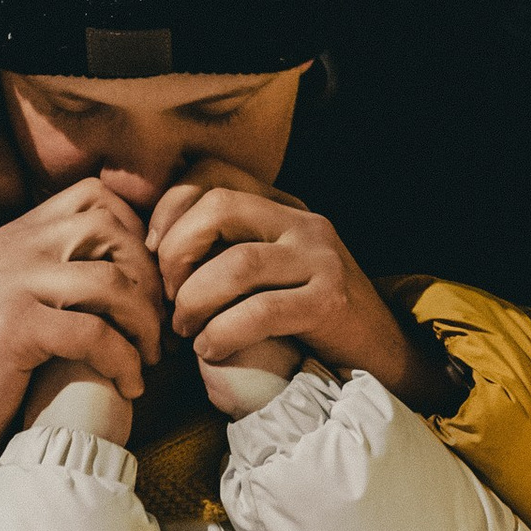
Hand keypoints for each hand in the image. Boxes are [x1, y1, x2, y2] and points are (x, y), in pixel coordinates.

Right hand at [0, 176, 162, 487]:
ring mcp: (10, 285)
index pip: (94, 195)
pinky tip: (129, 385)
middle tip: (160, 322)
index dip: (137, 230)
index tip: (150, 280)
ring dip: (144, 323)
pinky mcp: (15, 329)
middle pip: (109, 228)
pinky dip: (124, 360)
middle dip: (150, 276)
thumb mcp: (25, 299)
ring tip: (150, 356)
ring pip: (110, 280)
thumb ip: (63, 269)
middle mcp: (11, 248)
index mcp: (17, 234)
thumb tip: (140, 254)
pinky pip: (94, 333)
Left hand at [149, 176, 458, 412]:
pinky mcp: (329, 303)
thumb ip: (225, 250)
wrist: (381, 358)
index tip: (152, 250)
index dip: (170, 206)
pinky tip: (210, 349)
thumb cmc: (306, 321)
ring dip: (194, 300)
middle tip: (167, 296)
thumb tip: (150, 246)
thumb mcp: (269, 271)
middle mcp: (304, 224)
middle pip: (218, 207)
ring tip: (185, 330)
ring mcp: (321, 261)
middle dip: (175, 252)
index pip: (213, 173)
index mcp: (283, 208)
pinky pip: (260, 312)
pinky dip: (222, 333)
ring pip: (236, 264)